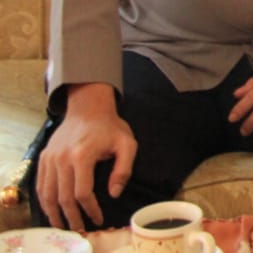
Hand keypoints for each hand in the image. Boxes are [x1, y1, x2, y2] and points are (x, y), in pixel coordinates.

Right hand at [37, 83, 135, 231]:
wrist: (88, 107)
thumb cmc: (110, 127)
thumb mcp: (127, 143)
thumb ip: (124, 169)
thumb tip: (114, 193)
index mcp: (83, 155)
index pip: (82, 192)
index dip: (90, 209)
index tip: (98, 218)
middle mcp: (62, 158)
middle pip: (63, 197)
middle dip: (72, 217)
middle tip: (80, 229)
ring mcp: (50, 158)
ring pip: (47, 194)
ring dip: (54, 213)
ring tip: (63, 226)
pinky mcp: (43, 157)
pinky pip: (41, 184)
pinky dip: (45, 200)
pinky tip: (52, 209)